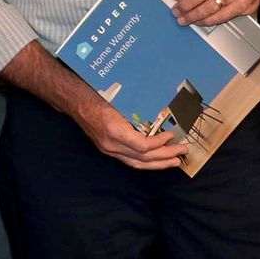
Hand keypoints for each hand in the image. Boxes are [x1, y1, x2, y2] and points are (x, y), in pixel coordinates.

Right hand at [70, 97, 184, 171]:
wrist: (77, 102)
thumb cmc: (100, 95)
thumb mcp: (122, 99)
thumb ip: (140, 109)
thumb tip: (165, 112)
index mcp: (114, 130)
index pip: (142, 146)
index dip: (159, 143)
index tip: (171, 136)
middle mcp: (111, 144)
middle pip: (142, 158)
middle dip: (164, 157)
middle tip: (181, 153)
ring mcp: (109, 149)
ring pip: (136, 163)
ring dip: (158, 164)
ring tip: (174, 162)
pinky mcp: (108, 150)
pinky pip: (130, 160)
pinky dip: (146, 161)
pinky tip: (157, 159)